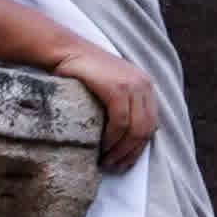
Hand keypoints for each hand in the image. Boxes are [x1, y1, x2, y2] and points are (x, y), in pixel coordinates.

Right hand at [52, 38, 161, 170]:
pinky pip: (121, 121)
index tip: (125, 162)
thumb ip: (121, 106)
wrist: (66, 51)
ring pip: (136, 128)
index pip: (150, 124)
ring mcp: (133, 85)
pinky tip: (102, 145)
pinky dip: (112, 138)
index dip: (139, 147)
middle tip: (115, 166)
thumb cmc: (82, 73)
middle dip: (131, 152)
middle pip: (147, 129)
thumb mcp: (110, 88)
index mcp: (145, 86)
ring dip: (122, 149)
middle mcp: (144, 84)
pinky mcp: (118, 87)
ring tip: (108, 160)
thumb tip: (123, 139)